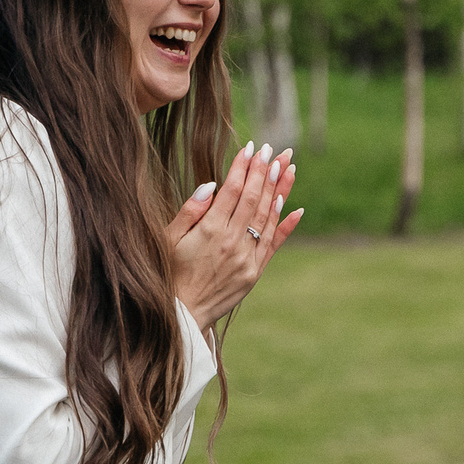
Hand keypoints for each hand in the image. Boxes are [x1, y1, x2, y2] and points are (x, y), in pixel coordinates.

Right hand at [169, 140, 302, 328]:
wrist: (181, 315)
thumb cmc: (168, 273)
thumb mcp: (168, 239)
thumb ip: (189, 211)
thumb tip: (211, 185)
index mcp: (210, 231)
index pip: (233, 190)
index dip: (244, 167)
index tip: (252, 148)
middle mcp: (232, 242)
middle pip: (254, 199)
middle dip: (265, 171)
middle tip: (275, 150)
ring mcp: (246, 258)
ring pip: (267, 217)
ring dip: (280, 190)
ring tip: (289, 166)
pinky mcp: (254, 273)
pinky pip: (274, 244)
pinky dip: (285, 225)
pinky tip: (296, 207)